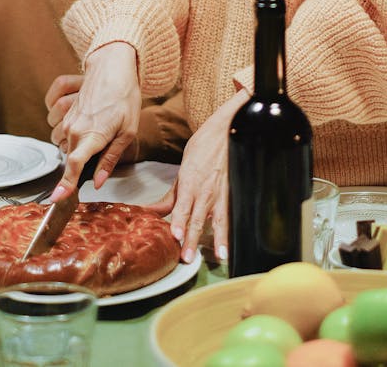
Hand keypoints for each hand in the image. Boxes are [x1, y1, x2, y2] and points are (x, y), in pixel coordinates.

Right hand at [46, 42, 140, 199]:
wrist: (113, 66)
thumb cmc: (125, 98)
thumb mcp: (127, 132)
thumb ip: (109, 160)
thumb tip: (97, 181)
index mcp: (92, 136)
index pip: (74, 166)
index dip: (65, 185)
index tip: (56, 198)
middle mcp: (74, 128)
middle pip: (70, 156)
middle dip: (82, 158)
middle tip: (102, 143)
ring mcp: (66, 117)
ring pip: (61, 142)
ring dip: (74, 142)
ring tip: (94, 127)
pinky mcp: (62, 106)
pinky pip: (54, 123)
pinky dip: (63, 123)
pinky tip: (79, 115)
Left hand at [148, 89, 247, 262]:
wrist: (228, 129)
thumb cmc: (203, 146)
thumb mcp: (183, 167)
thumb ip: (171, 194)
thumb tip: (153, 211)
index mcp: (189, 181)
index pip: (182, 206)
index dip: (179, 221)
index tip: (175, 236)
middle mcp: (205, 190)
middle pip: (198, 218)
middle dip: (192, 238)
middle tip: (187, 257)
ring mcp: (221, 193)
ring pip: (218, 220)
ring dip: (217, 239)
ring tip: (218, 256)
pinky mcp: (233, 194)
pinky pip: (232, 216)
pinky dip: (231, 231)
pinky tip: (232, 245)